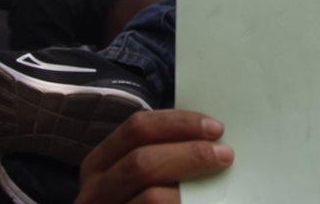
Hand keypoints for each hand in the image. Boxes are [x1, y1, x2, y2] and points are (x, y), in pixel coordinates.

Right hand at [76, 110, 232, 203]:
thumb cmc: (158, 198)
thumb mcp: (153, 174)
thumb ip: (168, 155)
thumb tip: (211, 136)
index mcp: (101, 164)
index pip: (137, 129)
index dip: (179, 123)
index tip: (215, 128)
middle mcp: (95, 193)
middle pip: (142, 161)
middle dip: (190, 154)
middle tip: (224, 155)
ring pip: (151, 197)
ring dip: (191, 184)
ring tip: (220, 177)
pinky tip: (202, 201)